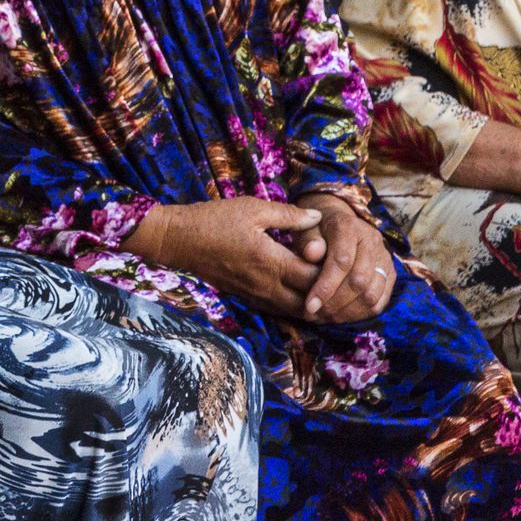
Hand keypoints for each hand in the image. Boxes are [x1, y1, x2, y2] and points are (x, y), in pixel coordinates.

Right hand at [124, 197, 323, 318]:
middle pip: (308, 303)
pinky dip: (294, 305)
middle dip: (326, 296)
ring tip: (326, 291)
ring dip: (312, 305)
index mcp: (270, 261)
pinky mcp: (246, 297)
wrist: (178, 240)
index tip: (342, 260)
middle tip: (340, 282)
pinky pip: (278, 309)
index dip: (332, 274)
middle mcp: (265, 285)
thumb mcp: (252, 208)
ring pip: (294, 311)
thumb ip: (288, 215)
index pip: (314, 277)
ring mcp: (255, 295)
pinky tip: (301, 293)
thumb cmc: (214, 220)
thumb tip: (317, 218)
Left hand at [295, 192, 395, 322]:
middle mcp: (372, 241)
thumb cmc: (316, 229)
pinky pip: (380, 301)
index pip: (342, 261)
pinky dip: (360, 313)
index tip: (309, 305)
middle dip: (335, 303)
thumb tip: (311, 254)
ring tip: (326, 317)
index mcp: (349, 227)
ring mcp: (384, 258)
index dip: (326, 287)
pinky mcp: (390, 273)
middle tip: (315, 315)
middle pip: (359, 281)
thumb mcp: (306, 229)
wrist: (337, 221)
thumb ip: (308, 241)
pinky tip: (341, 316)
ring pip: (372, 294)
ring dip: (347, 312)